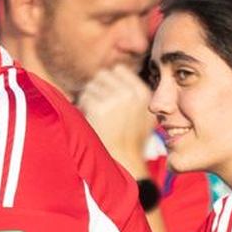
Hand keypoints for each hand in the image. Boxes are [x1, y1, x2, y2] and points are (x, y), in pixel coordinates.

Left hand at [77, 65, 153, 179]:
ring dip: (90, 97)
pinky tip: (90, 117)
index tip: (107, 94)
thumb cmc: (134, 141)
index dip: (110, 81)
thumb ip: (140, 96)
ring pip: (92, 85)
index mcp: (143, 93)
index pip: (119, 70)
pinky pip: (85, 96)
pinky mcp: (100, 108)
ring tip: (94, 113)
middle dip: (98, 88)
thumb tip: (122, 73)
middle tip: (98, 104)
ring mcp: (115, 100)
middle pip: (103, 75)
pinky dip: (83, 106)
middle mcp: (131, 93)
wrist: (124, 161)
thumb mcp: (148, 117)